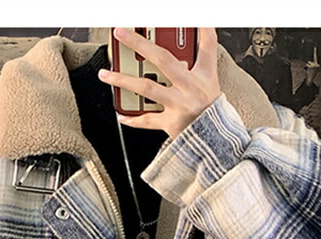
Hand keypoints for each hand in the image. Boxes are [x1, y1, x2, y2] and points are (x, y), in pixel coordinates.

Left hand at [98, 27, 220, 138]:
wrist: (214, 139)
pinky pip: (148, 120)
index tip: (191, 18)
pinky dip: (134, 119)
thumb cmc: (210, 108)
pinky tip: (121, 115)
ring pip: (147, 88)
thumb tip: (197, 30)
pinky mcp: (171, 123)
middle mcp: (190, 88)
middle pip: (162, 60)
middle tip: (121, 32)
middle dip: (140, 44)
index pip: (205, 46)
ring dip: (123, 80)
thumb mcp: (211, 80)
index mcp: (203, 75)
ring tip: (105, 74)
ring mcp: (179, 105)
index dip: (200, 29)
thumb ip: (202, 56)